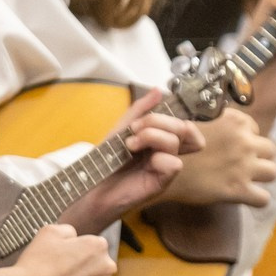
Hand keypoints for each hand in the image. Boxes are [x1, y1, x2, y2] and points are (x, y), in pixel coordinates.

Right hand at [0, 225, 116, 275]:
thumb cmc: (36, 264)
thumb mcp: (49, 232)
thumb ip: (68, 230)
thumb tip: (75, 237)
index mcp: (98, 246)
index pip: (94, 249)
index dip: (77, 255)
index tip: (64, 263)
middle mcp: (107, 268)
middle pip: (99, 269)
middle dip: (85, 273)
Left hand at [61, 90, 199, 233]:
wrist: (90, 185)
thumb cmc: (105, 160)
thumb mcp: (121, 128)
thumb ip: (140, 109)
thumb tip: (158, 90)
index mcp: (160, 139)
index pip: (185, 124)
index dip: (174, 116)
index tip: (147, 117)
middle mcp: (166, 152)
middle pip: (183, 128)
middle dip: (157, 121)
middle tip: (134, 128)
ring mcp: (165, 167)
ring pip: (176, 142)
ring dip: (151, 136)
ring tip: (130, 144)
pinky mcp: (161, 182)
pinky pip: (174, 164)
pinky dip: (157, 158)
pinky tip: (140, 161)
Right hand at [162, 107, 275, 207]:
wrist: (159, 169)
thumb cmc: (174, 146)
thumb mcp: (196, 123)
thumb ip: (216, 123)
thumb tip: (223, 124)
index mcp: (235, 122)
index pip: (255, 129)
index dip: (246, 138)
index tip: (233, 146)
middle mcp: (244, 142)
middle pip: (270, 150)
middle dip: (259, 157)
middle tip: (243, 164)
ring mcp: (244, 167)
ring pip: (272, 172)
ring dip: (261, 177)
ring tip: (247, 180)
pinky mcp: (239, 190)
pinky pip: (263, 199)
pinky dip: (256, 200)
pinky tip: (245, 197)